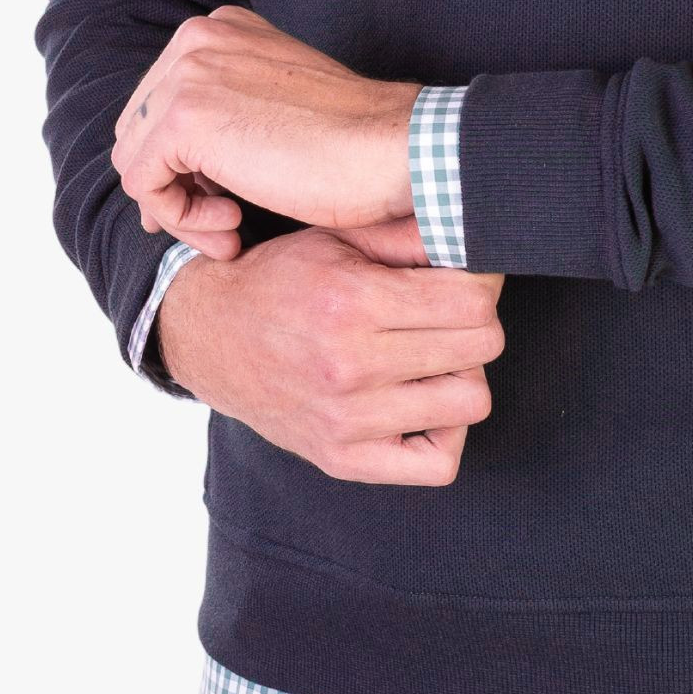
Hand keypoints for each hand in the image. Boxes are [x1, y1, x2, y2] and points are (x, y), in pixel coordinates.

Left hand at [112, 5, 418, 257]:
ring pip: (136, 161)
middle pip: (137, 131)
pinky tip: (233, 227)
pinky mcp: (184, 117)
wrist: (391, 149)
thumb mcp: (273, 106)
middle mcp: (197, 37)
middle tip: (225, 222)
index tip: (223, 199)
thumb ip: (221, 114)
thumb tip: (157, 176)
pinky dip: (182, 219)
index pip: (157, 104)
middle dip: (175, 187)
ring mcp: (187, 73)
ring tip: (231, 229)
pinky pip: (144, 186)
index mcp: (219, 28)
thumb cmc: (347, 141)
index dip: (180, 163)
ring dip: (180, 209)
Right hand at [155, 224, 505, 484]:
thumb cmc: (280, 279)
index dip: (483, 283)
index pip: (471, 302)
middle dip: (477, 323)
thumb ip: (406, 236)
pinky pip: (437, 463)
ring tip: (435, 354)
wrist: (210, 336)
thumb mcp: (337, 236)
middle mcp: (350, 364)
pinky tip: (424, 400)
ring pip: (469, 402)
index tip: (468, 279)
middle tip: (452, 313)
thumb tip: (474, 231)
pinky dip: (446, 432)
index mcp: (352, 300)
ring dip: (463, 373)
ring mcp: (347, 419)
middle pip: (480, 348)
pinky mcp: (343, 458)